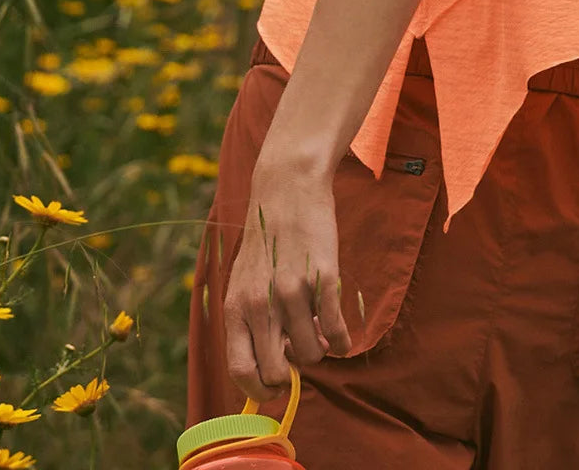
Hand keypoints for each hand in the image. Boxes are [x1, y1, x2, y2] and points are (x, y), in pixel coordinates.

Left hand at [223, 162, 353, 404]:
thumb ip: (252, 320)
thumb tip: (273, 364)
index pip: (241, 371)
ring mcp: (293, 292)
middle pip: (277, 372)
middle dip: (292, 374)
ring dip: (318, 349)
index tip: (275, 386)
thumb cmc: (268, 239)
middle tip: (300, 356)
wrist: (287, 188)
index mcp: (236, 307)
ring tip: (319, 331)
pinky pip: (336, 330)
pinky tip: (342, 336)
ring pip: (311, 353)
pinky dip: (342, 342)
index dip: (260, 389)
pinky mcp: (323, 279)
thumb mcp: (246, 281)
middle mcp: (261, 304)